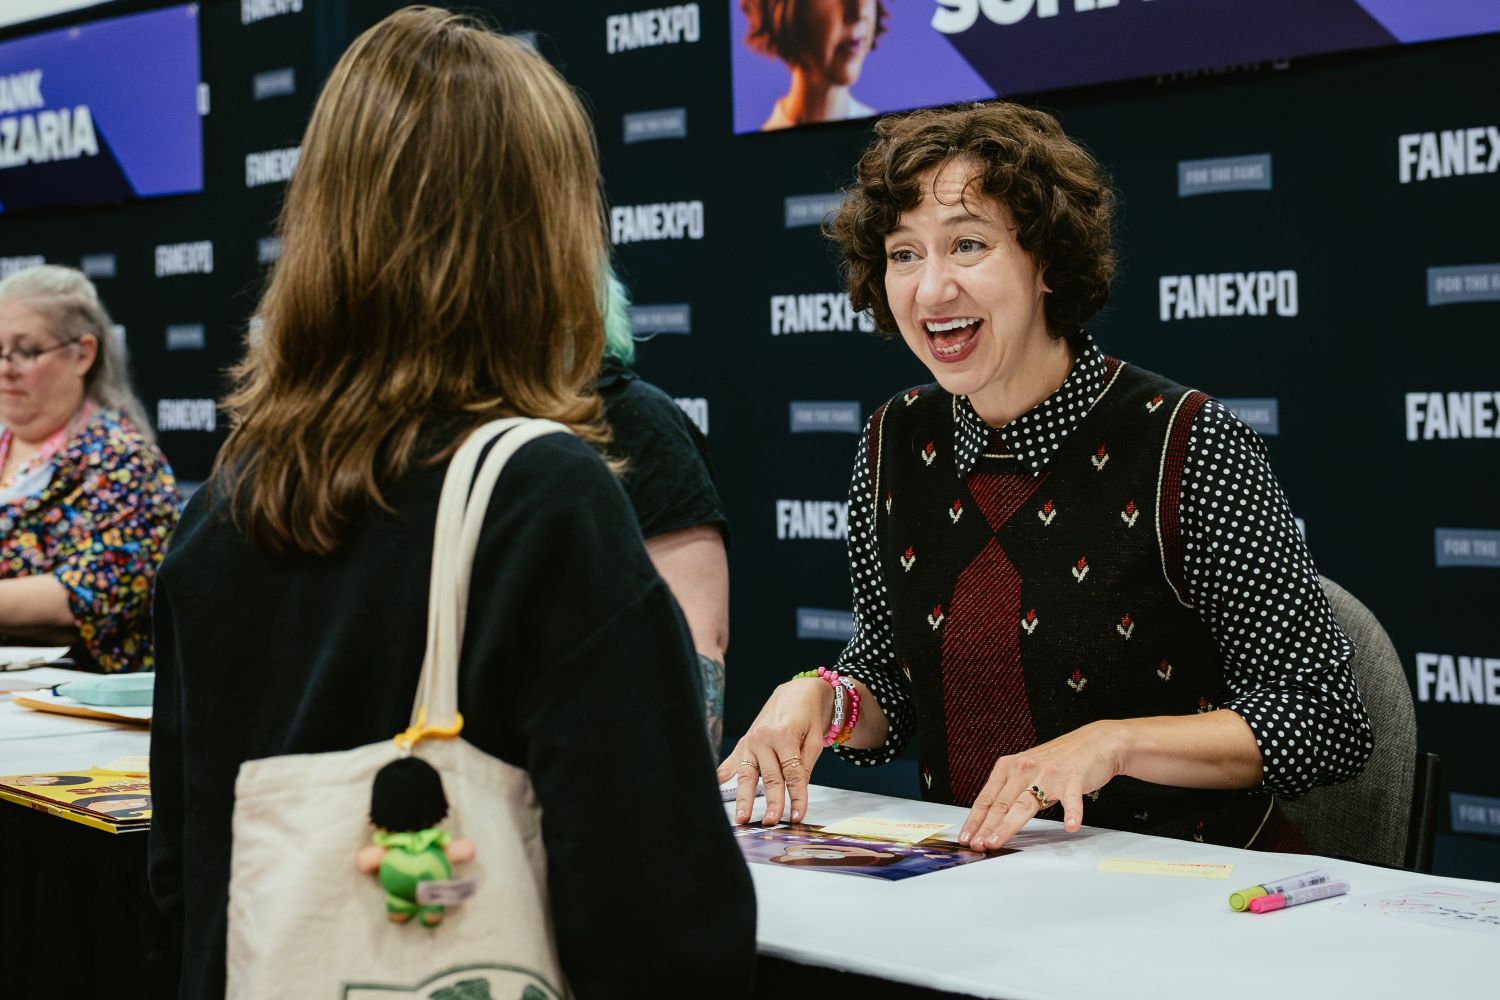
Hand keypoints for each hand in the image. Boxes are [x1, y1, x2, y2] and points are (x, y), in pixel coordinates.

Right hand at [716, 677, 832, 826]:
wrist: (796, 692)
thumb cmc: (808, 716)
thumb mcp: (814, 739)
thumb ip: (804, 765)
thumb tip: (796, 792)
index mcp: (784, 735)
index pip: (792, 774)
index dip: (797, 797)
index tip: (797, 816)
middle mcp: (763, 738)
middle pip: (768, 777)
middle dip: (770, 802)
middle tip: (770, 822)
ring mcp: (750, 740)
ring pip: (747, 774)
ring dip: (744, 798)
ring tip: (742, 817)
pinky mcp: (744, 743)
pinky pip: (732, 762)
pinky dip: (723, 775)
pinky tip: (716, 788)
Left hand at [959, 720, 1126, 851]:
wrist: (1095, 741)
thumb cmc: (1060, 759)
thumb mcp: (1028, 769)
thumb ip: (1012, 789)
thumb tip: (992, 816)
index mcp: (1011, 766)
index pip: (987, 798)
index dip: (975, 819)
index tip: (966, 837)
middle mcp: (1025, 768)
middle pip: (1001, 803)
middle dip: (985, 827)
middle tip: (975, 845)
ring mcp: (1049, 774)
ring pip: (1025, 804)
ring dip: (1008, 825)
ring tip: (997, 841)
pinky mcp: (1073, 777)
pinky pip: (1071, 799)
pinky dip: (1071, 813)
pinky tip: (1069, 826)